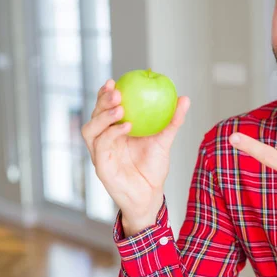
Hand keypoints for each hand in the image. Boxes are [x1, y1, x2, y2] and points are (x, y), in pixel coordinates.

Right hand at [81, 79, 190, 235]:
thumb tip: (185, 98)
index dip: (104, 94)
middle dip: (102, 101)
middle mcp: (103, 140)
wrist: (150, 195)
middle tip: (117, 92)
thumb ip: (173, 120)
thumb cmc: (153, 167)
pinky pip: (101, 147)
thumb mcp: (164, 140)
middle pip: (94, 115)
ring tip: (121, 108)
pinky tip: (127, 126)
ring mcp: (99, 154)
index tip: (114, 81)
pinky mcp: (101, 167)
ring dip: (103, 116)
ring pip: (91, 130)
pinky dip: (112, 134)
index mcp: (114, 131)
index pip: (104, 108)